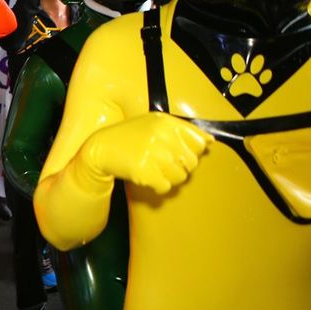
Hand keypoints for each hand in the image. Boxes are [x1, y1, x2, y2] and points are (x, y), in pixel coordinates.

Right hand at [79, 112, 211, 194]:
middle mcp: (161, 135)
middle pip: (191, 163)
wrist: (100, 148)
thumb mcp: (154, 124)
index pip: (199, 143)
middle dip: (179, 167)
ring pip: (180, 177)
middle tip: (162, 163)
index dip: (190, 152)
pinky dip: (157, 186)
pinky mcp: (144, 170)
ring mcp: (152, 153)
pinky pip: (165, 187)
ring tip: (153, 169)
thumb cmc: (130, 136)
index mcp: (166, 122)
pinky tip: (146, 176)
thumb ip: (183, 130)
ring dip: (168, 178)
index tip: (176, 153)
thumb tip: (210, 141)